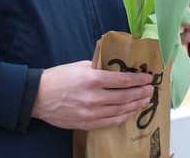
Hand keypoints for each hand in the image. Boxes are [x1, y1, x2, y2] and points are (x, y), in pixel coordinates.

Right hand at [31, 61, 153, 129]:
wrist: (38, 97)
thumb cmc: (58, 78)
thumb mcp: (80, 65)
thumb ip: (99, 67)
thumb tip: (116, 67)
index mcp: (92, 79)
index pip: (122, 80)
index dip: (138, 79)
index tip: (148, 78)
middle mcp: (93, 97)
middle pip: (124, 96)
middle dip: (140, 92)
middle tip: (151, 90)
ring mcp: (90, 112)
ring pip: (120, 110)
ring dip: (135, 105)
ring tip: (145, 101)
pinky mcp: (86, 123)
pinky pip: (110, 122)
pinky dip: (123, 117)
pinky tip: (131, 112)